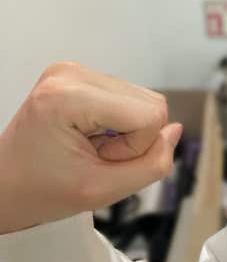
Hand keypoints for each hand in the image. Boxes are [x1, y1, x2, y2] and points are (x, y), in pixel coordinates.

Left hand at [0, 62, 182, 234]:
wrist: (4, 185)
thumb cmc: (40, 191)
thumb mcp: (103, 191)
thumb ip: (153, 164)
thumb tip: (176, 130)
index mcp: (69, 96)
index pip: (151, 113)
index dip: (137, 147)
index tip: (101, 161)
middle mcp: (71, 73)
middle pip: (150, 101)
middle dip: (133, 137)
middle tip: (96, 155)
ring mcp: (72, 70)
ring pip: (143, 98)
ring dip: (127, 129)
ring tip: (91, 146)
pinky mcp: (76, 74)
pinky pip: (127, 96)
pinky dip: (118, 121)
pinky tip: (90, 135)